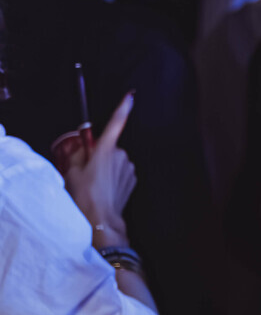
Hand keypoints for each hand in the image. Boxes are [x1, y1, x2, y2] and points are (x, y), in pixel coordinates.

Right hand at [61, 92, 135, 245]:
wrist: (102, 218)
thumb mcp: (72, 171)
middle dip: (98, 155)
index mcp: (106, 149)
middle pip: (108, 147)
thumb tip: (83, 148)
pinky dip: (112, 177)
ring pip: (114, 161)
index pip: (116, 123)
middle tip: (86, 170)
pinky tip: (104, 188)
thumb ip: (78, 154)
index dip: (123, 108)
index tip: (130, 96)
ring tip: (94, 183)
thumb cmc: (85, 195)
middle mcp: (121, 155)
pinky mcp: (133, 178)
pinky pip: (120, 172)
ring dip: (105, 167)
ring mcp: (129, 167)